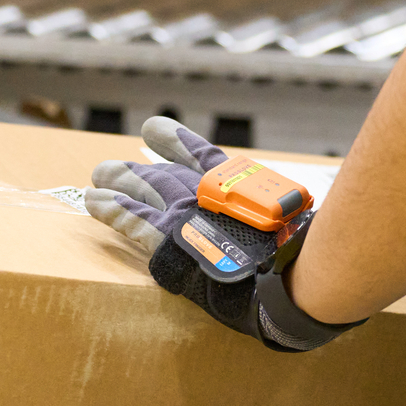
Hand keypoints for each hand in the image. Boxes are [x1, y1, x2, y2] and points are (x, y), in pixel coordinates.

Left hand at [84, 117, 363, 351]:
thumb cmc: (300, 254)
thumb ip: (288, 215)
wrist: (285, 277)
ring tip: (96, 176)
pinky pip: (131, 220)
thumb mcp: (298, 222)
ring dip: (115, 181)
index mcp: (237, 185)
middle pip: (162, 172)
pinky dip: (110, 208)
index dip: (175, 140)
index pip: (201, 154)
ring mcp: (186, 212)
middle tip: (110, 166)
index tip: (154, 128)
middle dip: (134, 169)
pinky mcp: (168, 238)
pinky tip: (92, 202)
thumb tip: (312, 221)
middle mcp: (207, 191)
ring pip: (140, 189)